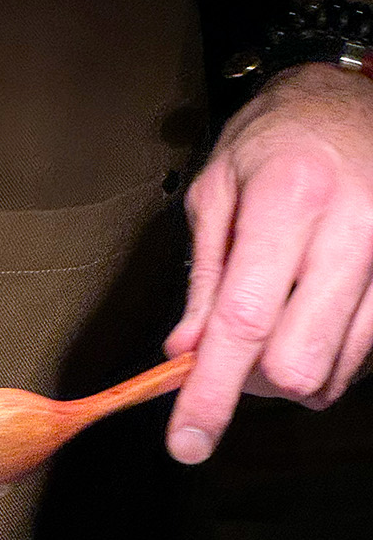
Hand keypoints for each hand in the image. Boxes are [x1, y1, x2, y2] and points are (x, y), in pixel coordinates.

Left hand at [165, 63, 372, 463]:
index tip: (187, 442)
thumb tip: (186, 352)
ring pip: (337, 370)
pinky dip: (329, 358)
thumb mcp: (217, 189)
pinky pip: (366, 353)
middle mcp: (352, 232)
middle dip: (253, 383)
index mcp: (289, 202)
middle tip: (228, 357)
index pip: (244, 323)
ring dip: (290, 374)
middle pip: (298, 363)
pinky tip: (308, 320)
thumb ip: (204, 276)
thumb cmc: (275, 139)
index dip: (212, 393)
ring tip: (270, 326)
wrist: (353, 97)